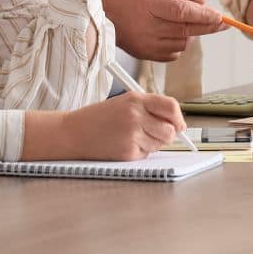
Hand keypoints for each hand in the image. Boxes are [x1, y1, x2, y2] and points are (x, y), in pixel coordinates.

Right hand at [60, 92, 185, 160]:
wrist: (73, 132)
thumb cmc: (99, 117)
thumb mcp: (124, 102)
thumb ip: (150, 108)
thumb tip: (177, 124)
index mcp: (136, 99)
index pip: (171, 106)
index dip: (178, 117)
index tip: (179, 124)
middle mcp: (135, 116)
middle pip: (170, 130)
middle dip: (168, 134)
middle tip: (156, 133)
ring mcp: (131, 135)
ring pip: (160, 144)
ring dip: (153, 143)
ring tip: (133, 136)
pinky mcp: (127, 153)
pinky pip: (146, 154)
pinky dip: (140, 152)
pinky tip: (124, 144)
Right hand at [99, 0, 225, 61]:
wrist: (96, 10)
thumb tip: (201, 0)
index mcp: (148, 3)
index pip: (183, 12)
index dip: (204, 16)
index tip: (221, 18)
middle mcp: (147, 26)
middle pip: (187, 30)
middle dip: (208, 26)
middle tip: (222, 23)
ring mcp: (146, 43)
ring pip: (182, 43)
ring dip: (191, 33)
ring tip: (181, 20)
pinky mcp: (144, 54)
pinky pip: (173, 54)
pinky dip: (179, 44)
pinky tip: (171, 31)